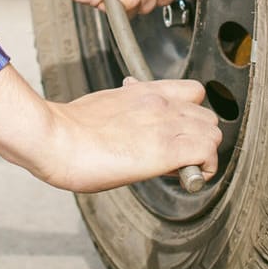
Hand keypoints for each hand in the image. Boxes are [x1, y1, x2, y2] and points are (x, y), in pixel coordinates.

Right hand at [41, 77, 221, 192]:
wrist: (54, 138)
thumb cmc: (68, 129)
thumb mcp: (104, 106)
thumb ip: (127, 111)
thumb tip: (131, 126)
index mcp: (144, 91)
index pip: (193, 92)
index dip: (193, 116)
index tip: (181, 133)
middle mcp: (160, 104)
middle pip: (208, 117)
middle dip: (199, 138)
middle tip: (180, 156)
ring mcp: (165, 125)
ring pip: (213, 134)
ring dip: (203, 153)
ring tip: (181, 167)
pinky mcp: (166, 149)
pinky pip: (208, 153)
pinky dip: (204, 168)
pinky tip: (184, 176)